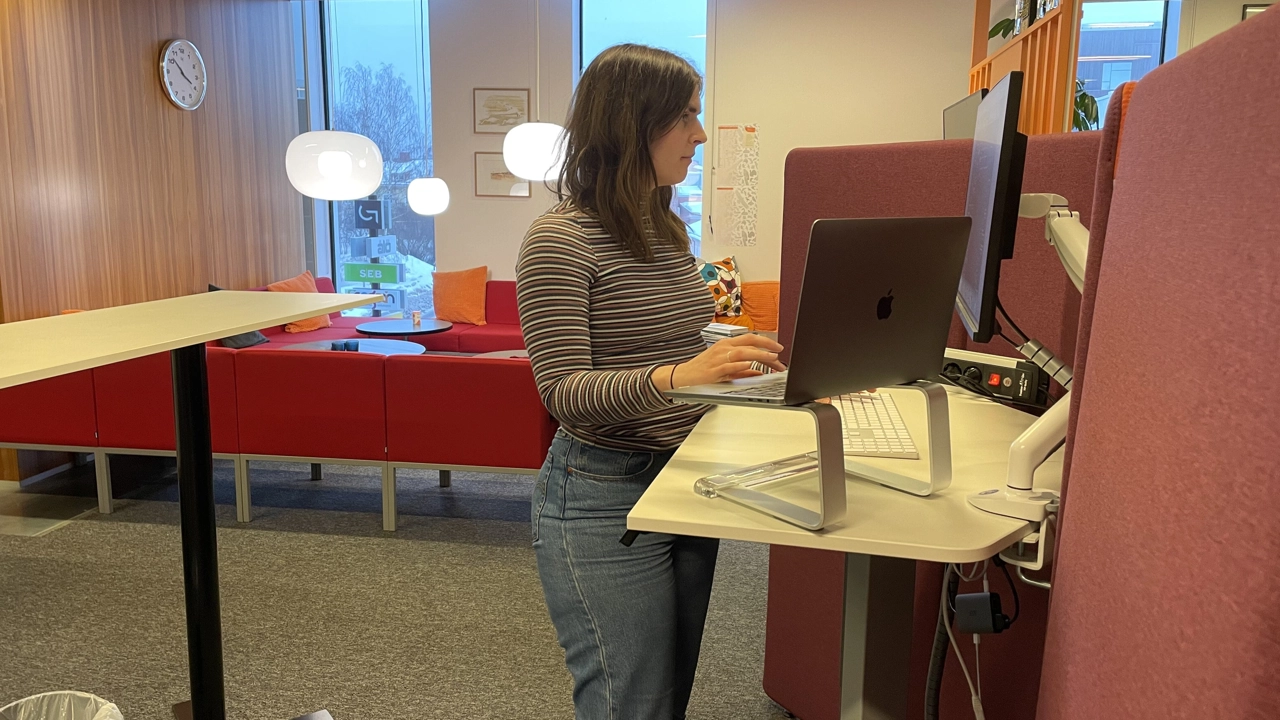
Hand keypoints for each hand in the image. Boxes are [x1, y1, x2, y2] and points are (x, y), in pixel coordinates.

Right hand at [668, 334, 785, 388]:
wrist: (683, 376)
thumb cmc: (703, 370)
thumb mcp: (724, 366)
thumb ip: (742, 368)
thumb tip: (759, 371)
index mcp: (725, 344)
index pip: (749, 338)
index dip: (765, 341)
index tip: (778, 347)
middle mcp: (723, 347)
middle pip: (748, 342)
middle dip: (767, 346)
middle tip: (779, 353)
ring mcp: (718, 358)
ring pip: (742, 352)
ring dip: (759, 355)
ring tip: (772, 359)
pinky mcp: (714, 370)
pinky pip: (730, 366)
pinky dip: (741, 365)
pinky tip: (751, 365)